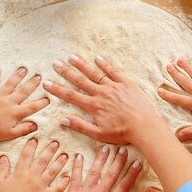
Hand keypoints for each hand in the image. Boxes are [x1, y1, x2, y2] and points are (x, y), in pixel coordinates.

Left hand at [0, 68, 49, 142]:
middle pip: (23, 91)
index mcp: (15, 112)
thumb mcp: (10, 134)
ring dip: (17, 76)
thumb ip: (23, 129)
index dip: (41, 103)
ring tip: (24, 69)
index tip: (48, 98)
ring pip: (10, 84)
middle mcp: (8, 102)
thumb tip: (36, 125)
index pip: (32, 107)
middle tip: (39, 76)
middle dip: (32, 84)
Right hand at [0, 138, 69, 191]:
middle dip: (50, 150)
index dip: (31, 146)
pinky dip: (63, 183)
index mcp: (21, 172)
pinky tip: (68, 177)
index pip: (26, 155)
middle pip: (43, 160)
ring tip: (65, 155)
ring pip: (52, 171)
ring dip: (59, 162)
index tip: (36, 138)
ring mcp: (41, 186)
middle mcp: (33, 176)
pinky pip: (57, 188)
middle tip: (56, 142)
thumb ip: (1, 169)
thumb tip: (3, 157)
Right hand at [43, 55, 159, 143]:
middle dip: (66, 72)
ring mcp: (113, 87)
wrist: (144, 126)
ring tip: (72, 57)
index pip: (71, 95)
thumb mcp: (98, 134)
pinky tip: (97, 58)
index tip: (47, 83)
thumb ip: (80, 126)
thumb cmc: (122, 133)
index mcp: (93, 106)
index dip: (57, 89)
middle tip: (55, 63)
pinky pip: (114, 71)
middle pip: (80, 80)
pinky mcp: (126, 83)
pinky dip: (105, 64)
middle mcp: (101, 93)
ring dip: (82, 65)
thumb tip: (63, 119)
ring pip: (94, 73)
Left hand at [51, 145, 141, 191]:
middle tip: (123, 149)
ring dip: (101, 160)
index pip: (124, 186)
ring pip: (95, 173)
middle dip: (118, 161)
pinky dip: (77, 166)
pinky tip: (78, 156)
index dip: (132, 174)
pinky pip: (75, 177)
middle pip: (111, 176)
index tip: (138, 163)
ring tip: (105, 148)